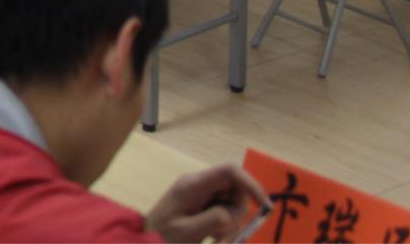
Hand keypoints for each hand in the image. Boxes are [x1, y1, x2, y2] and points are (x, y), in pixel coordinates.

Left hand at [146, 164, 269, 242]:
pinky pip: (224, 211)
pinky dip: (225, 226)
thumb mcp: (187, 232)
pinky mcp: (202, 205)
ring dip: (231, 223)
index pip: (229, 172)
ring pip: (232, 203)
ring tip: (214, 239)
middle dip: (238, 213)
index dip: (251, 184)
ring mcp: (200, 194)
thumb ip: (212, 220)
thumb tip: (232, 214)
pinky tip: (212, 238)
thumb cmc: (162, 236)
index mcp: (193, 184)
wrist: (145, 241)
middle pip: (235, 189)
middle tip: (225, 235)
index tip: (265, 207)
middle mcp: (198, 184)